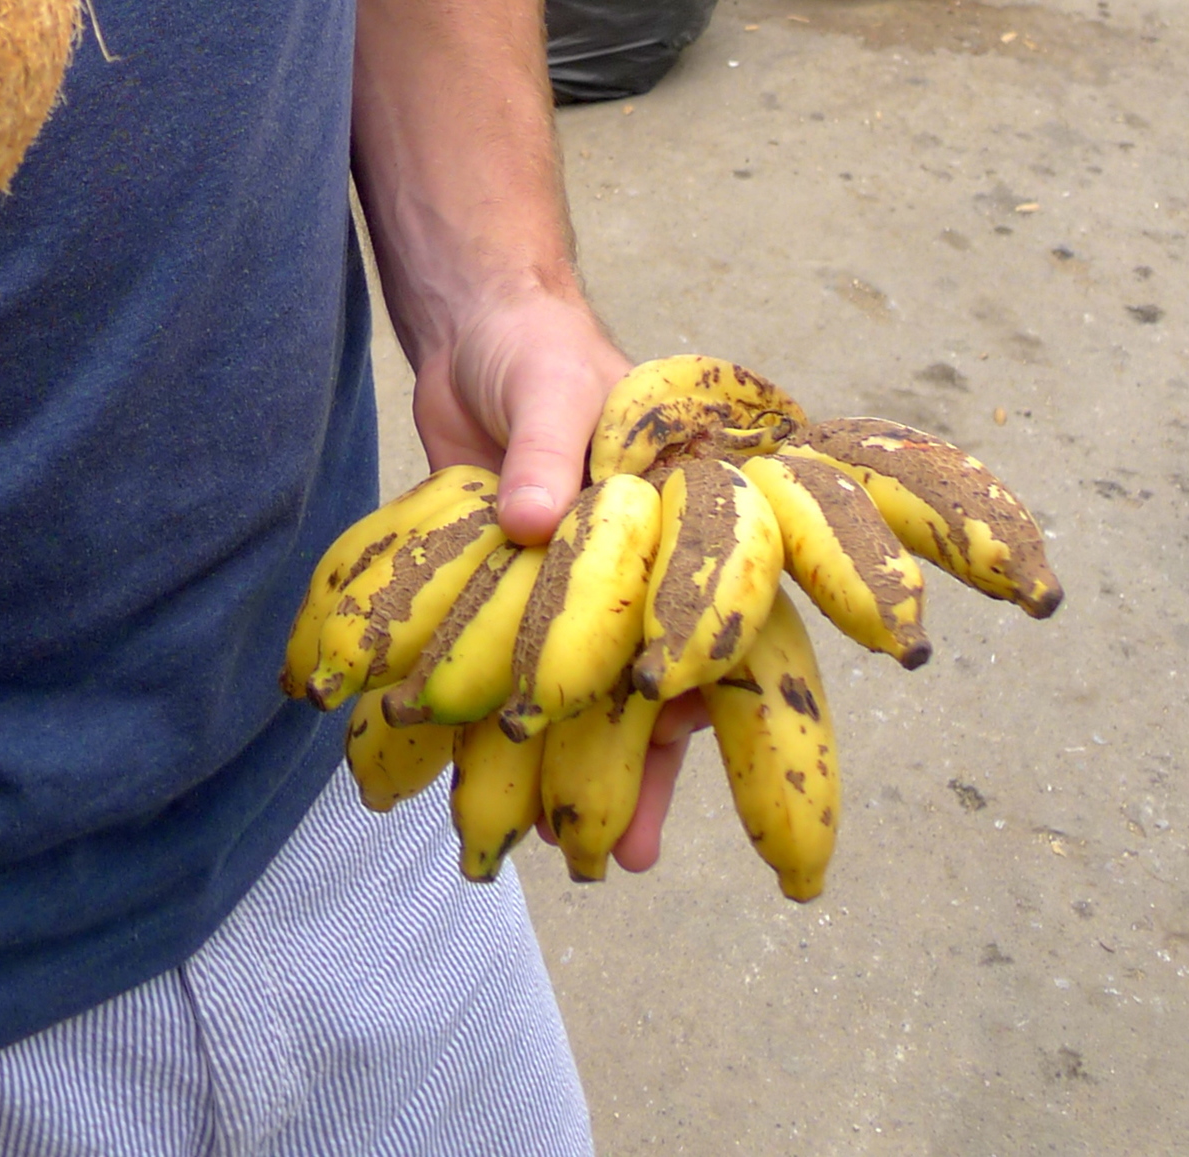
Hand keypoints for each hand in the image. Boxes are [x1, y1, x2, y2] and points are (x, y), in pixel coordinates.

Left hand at [417, 289, 710, 870]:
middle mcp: (643, 569)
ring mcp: (581, 592)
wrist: (471, 331)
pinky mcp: (522, 602)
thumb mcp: (548, 383)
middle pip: (661, 680)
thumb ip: (544, 446)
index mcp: (685, 519)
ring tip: (572, 856)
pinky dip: (513, 730)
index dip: (709, 680)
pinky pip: (527, 680)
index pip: (717, 614)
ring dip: (583, 770)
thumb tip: (529, 520)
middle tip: (633, 854)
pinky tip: (493, 790)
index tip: (683, 732)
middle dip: (650, 768)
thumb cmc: (536, 347)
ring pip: (594, 697)